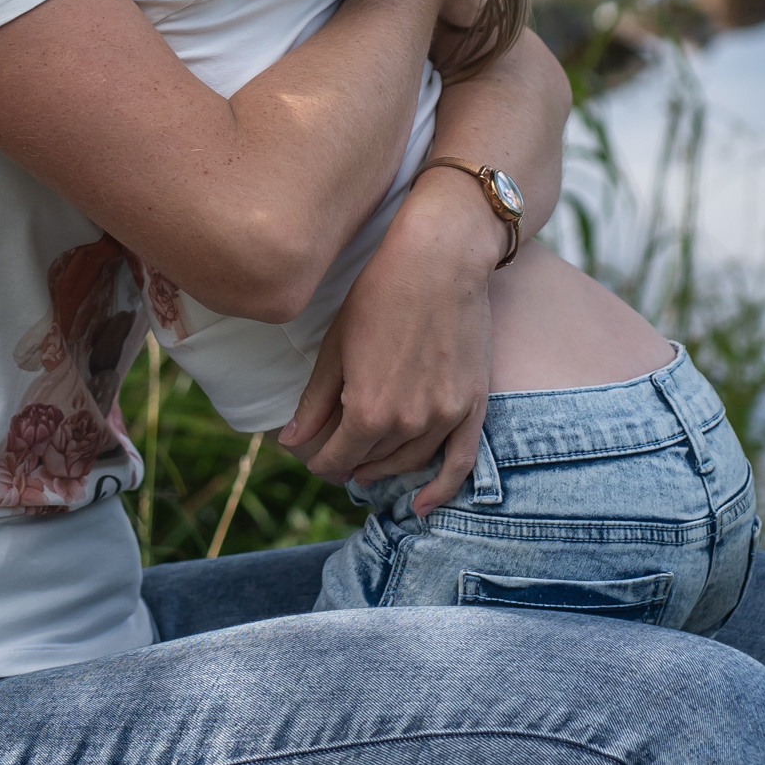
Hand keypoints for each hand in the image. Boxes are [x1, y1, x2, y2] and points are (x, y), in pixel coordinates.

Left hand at [279, 170, 502, 509]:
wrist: (440, 259)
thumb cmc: (379, 293)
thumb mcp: (335, 346)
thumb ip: (315, 402)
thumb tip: (291, 443)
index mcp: (367, 410)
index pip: (337, 459)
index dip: (320, 461)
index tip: (313, 456)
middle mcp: (408, 422)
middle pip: (372, 461)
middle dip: (350, 463)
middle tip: (338, 456)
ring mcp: (445, 416)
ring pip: (410, 462)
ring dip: (385, 470)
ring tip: (368, 466)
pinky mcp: (473, 405)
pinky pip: (461, 462)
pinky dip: (441, 489)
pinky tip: (421, 506)